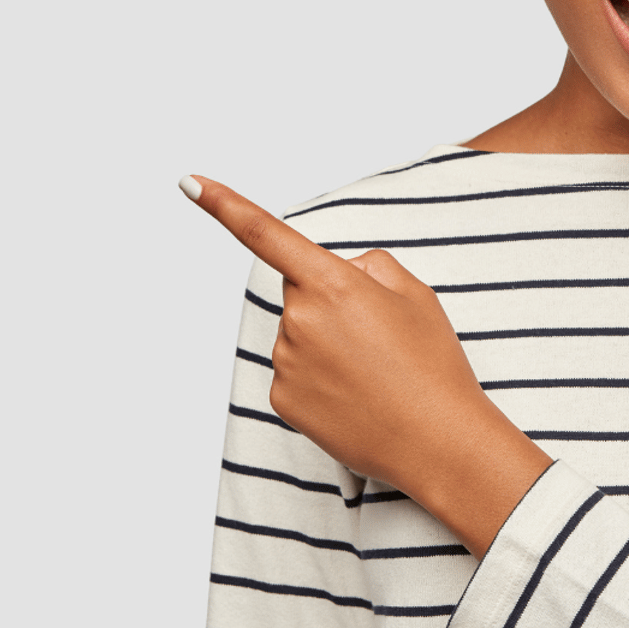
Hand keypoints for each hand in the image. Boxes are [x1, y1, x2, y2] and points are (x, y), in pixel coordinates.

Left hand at [182, 174, 552, 555]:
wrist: (439, 445)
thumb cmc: (431, 366)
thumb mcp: (414, 294)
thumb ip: (367, 267)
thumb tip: (337, 274)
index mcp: (331, 284)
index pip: (265, 233)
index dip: (223, 204)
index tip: (189, 182)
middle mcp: (299, 320)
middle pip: (302, 294)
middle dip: (331, 304)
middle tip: (378, 339)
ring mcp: (287, 362)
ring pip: (299, 336)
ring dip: (327, 346)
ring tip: (374, 375)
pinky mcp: (282, 400)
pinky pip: (296, 373)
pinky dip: (320, 381)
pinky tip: (355, 398)